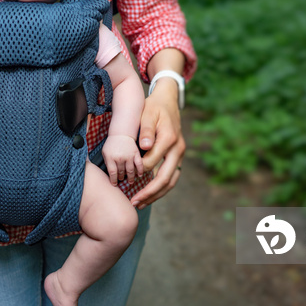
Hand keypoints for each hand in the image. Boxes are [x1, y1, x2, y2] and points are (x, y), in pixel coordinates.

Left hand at [101, 135, 143, 185]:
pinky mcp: (136, 154)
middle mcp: (120, 158)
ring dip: (131, 178)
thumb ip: (107, 163)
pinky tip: (139, 175)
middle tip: (122, 180)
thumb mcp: (105, 152)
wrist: (121, 133)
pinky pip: (139, 165)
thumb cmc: (112, 144)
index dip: (113, 180)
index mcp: (111, 158)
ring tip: (130, 181)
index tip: (114, 184)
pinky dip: (140, 171)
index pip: (112, 173)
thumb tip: (109, 175)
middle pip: (121, 172)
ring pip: (130, 171)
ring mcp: (128, 156)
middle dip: (121, 178)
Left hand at [131, 79, 184, 209]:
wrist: (168, 101)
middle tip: (134, 203)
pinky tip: (149, 195)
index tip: (125, 181)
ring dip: (156, 195)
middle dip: (149, 193)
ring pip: (171, 181)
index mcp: (169, 139)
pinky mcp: (178, 157)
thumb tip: (145, 146)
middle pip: (166, 178)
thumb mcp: (147, 113)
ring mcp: (180, 154)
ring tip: (140, 204)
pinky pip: (172, 177)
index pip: (152, 163)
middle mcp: (178, 149)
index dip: (138, 173)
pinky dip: (161, 188)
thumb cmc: (153, 107)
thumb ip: (146, 130)